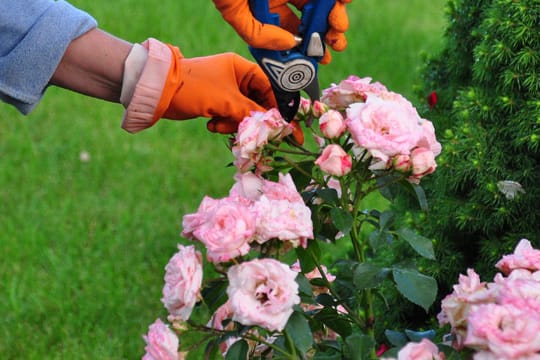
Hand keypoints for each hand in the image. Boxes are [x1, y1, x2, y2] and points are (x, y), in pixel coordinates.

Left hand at [121, 39, 275, 133]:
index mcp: (242, 68)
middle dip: (253, 120)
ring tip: (219, 125)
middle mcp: (236, 78)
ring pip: (244, 114)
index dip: (280, 109)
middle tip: (255, 136)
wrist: (159, 93)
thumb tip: (275, 125)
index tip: (290, 128)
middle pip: (258, 103)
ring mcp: (227, 91)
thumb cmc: (194, 88)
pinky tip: (211, 125)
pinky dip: (224, 124)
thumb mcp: (226, 101)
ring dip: (234, 124)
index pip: (270, 88)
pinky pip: (231, 118)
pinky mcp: (217, 104)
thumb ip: (252, 113)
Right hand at [212, 0, 349, 62]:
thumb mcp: (233, 12)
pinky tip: (342, 1)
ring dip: (336, 15)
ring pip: (322, 3)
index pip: (292, 32)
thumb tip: (289, 45)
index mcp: (267, 11)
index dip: (309, 48)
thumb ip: (258, 35)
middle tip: (335, 42)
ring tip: (339, 22)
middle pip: (313, 19)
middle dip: (328, 34)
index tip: (322, 59)